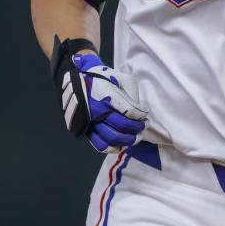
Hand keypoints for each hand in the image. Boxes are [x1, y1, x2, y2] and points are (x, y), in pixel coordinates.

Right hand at [50, 37, 147, 152]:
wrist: (79, 80)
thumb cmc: (104, 78)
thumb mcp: (122, 78)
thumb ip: (132, 94)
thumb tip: (140, 112)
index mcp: (105, 94)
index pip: (129, 110)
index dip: (142, 114)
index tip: (145, 111)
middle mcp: (97, 109)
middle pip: (123, 126)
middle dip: (138, 127)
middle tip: (144, 125)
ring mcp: (90, 121)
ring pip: (113, 138)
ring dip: (129, 140)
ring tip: (137, 136)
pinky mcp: (87, 129)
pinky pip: (101, 145)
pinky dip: (114, 147)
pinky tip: (124, 143)